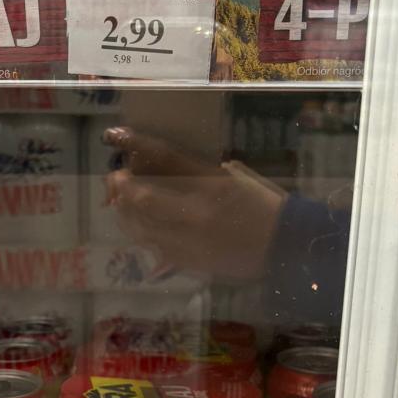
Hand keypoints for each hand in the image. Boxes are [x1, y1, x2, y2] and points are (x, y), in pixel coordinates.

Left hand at [103, 127, 286, 281]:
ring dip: (125, 212)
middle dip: (121, 186)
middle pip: (142, 196)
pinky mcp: (189, 261)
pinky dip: (141, 234)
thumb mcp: (234, 176)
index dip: (135, 144)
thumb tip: (163, 168)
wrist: (283, 245)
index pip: (164, 157)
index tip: (115, 136)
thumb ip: (199, 171)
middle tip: (115, 179)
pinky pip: (153, 247)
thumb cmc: (262, 204)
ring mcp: (189, 239)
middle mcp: (195, 210)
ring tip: (121, 203)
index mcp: (210, 182)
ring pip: (141, 225)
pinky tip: (139, 227)